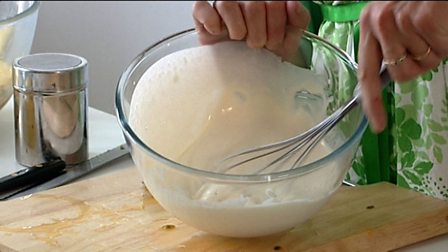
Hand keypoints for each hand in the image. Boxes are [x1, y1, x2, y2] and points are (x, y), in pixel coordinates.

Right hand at [192, 1, 309, 62]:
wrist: (252, 70)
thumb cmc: (270, 51)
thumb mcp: (291, 36)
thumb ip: (299, 17)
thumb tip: (292, 3)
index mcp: (265, 0)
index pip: (272, 0)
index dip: (276, 23)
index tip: (274, 40)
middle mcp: (244, 0)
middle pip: (252, 3)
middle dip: (259, 31)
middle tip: (258, 45)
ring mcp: (222, 6)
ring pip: (227, 3)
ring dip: (237, 28)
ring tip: (239, 39)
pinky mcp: (202, 15)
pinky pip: (201, 7)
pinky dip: (211, 20)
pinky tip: (219, 32)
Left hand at [358, 1, 447, 132]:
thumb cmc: (425, 1)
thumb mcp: (398, 19)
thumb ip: (389, 46)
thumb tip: (392, 76)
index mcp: (370, 22)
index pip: (365, 72)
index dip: (371, 101)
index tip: (377, 124)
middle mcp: (378, 21)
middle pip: (398, 74)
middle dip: (417, 67)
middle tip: (428, 43)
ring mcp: (398, 20)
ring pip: (418, 65)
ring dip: (433, 53)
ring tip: (435, 28)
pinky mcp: (421, 19)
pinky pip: (437, 52)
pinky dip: (446, 44)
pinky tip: (442, 24)